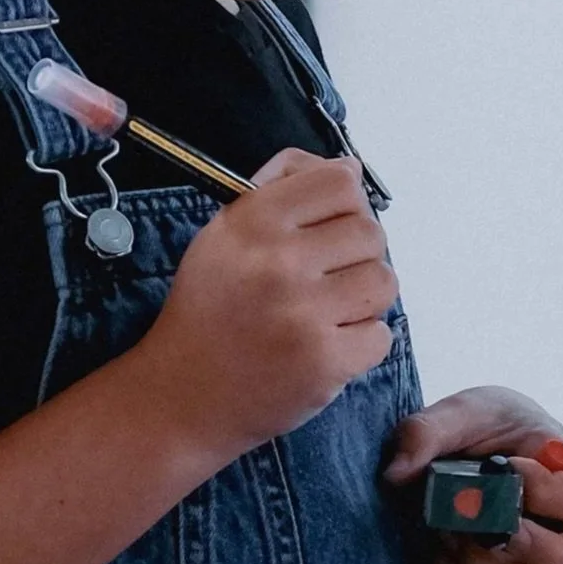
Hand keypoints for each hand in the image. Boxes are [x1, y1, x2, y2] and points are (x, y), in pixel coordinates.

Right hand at [139, 151, 395, 457]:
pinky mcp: (323, 361)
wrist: (179, 395)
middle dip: (356, 254)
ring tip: (328, 312)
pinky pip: (381, 335)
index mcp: (252, 222)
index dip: (346, 203)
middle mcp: (278, 262)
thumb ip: (282, 189)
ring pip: (383, 281)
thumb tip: (350, 168)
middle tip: (326, 279)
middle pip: (370, 231)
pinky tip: (325, 345)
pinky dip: (361, 344)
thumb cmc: (210, 310)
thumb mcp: (224, 234)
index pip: (340, 182)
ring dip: (364, 299)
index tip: (330, 227)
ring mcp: (303, 313)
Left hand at [384, 387, 562, 563]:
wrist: (459, 449)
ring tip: (451, 529)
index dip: (548, 493)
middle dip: (536, 550)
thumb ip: (429, 431)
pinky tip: (439, 539)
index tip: (503, 467)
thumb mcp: (459, 412)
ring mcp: (537, 557)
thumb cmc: (480, 425)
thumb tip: (399, 471)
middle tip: (494, 531)